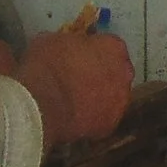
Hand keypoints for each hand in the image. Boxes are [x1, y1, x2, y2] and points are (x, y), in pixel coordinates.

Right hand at [13, 30, 134, 145]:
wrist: (41, 104)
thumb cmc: (46, 66)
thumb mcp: (54, 40)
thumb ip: (72, 44)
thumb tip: (69, 49)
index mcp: (114, 47)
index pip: (109, 45)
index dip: (93, 51)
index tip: (79, 56)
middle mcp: (124, 73)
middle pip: (116, 71)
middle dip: (101, 73)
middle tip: (79, 77)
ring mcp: (120, 101)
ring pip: (112, 96)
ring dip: (99, 96)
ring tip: (76, 100)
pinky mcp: (109, 125)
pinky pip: (102, 118)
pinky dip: (92, 117)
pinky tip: (75, 117)